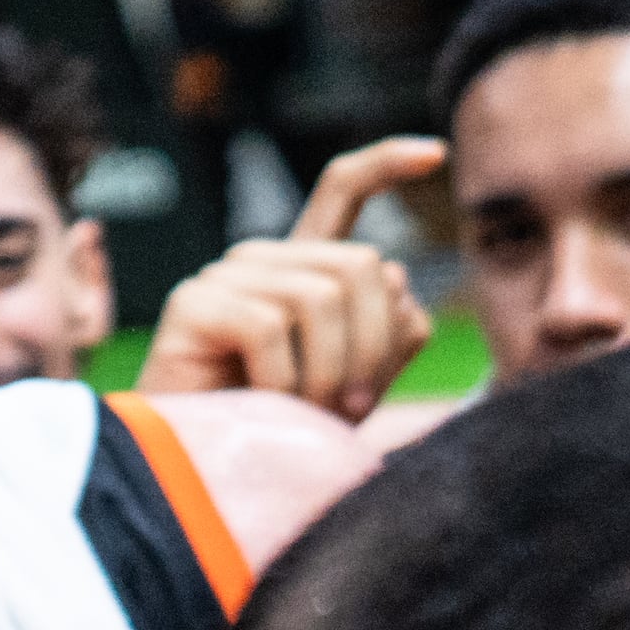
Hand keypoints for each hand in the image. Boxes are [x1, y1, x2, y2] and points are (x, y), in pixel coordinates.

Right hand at [141, 141, 441, 419]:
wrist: (200, 475)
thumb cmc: (277, 431)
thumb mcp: (353, 385)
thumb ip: (387, 336)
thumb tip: (398, 279)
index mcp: (302, 268)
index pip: (342, 192)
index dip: (387, 164)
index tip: (437, 154)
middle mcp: (263, 260)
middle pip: (362, 263)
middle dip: (374, 345)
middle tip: (351, 408)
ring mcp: (224, 276)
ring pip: (322, 297)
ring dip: (330, 372)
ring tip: (308, 412)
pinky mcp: (192, 303)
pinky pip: (269, 327)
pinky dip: (283, 381)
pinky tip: (262, 403)